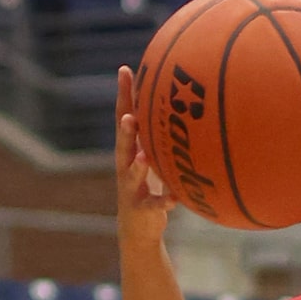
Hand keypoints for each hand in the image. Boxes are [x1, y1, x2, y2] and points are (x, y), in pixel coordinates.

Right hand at [114, 65, 176, 247]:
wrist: (138, 229)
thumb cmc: (148, 188)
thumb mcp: (153, 161)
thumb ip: (158, 139)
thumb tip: (177, 110)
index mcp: (129, 151)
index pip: (124, 117)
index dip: (124, 95)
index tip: (125, 70)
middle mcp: (126, 167)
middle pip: (123, 143)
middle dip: (125, 128)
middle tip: (128, 113)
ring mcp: (132, 189)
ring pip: (132, 174)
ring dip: (137, 165)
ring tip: (143, 155)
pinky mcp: (143, 209)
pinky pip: (156, 205)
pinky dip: (165, 201)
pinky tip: (175, 199)